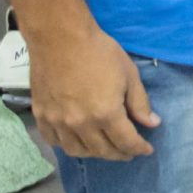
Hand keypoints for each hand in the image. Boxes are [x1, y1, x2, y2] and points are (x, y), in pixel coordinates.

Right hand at [28, 22, 158, 160]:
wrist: (60, 39)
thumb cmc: (100, 52)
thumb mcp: (129, 74)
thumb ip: (139, 103)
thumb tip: (152, 124)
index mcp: (106, 114)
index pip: (125, 142)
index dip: (138, 149)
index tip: (146, 150)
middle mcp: (80, 124)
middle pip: (102, 150)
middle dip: (120, 154)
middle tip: (128, 151)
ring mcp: (58, 122)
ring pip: (77, 151)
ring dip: (95, 153)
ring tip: (105, 148)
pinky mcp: (41, 116)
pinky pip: (54, 142)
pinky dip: (68, 145)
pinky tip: (77, 140)